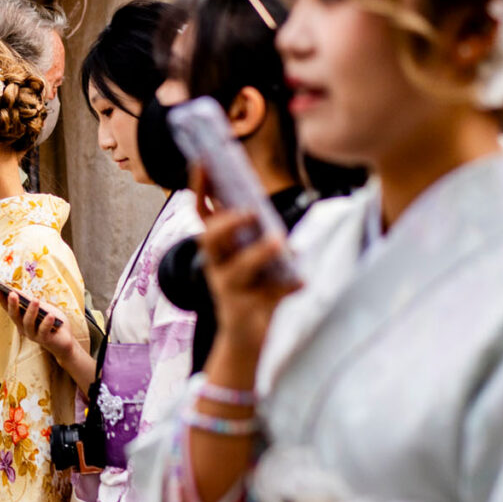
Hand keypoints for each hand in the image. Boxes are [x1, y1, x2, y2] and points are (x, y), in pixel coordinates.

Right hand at [0, 287, 75, 361]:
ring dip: (31, 311)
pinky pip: (43, 331)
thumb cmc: (51, 320)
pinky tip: (50, 315)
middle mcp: (23, 327)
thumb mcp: (41, 307)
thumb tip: (15, 291)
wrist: (64, 340)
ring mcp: (33, 334)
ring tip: (35, 300)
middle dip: (12, 304)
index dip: (0, 298)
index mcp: (20, 318)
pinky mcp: (44, 339)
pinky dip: (46, 323)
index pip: (8, 307)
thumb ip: (29, 301)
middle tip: (11, 293)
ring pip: (28, 323)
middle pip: (15, 316)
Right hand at [192, 164, 301, 360]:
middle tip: (251, 211)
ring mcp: (227, 288)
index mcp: (217, 248)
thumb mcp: (253, 258)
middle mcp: (216, 265)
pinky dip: (286, 287)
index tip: (204, 161)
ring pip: (238, 268)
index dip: (201, 188)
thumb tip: (269, 212)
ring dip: (258, 253)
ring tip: (278, 240)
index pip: (203, 213)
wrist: (245, 340)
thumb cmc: (253, 290)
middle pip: (211, 239)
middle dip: (228, 223)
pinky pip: (268, 295)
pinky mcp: (243, 310)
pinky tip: (301, 281)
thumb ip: (259, 235)